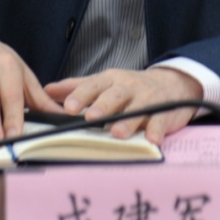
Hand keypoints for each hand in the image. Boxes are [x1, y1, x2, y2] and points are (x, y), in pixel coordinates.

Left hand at [44, 67, 202, 144]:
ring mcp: (148, 100)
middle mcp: (129, 88)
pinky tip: (152, 139)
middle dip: (103, 106)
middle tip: (91, 118)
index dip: (81, 96)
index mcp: (111, 81)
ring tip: (116, 133)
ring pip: (137, 109)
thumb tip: (47, 90)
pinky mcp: (164, 112)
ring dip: (127, 121)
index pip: (93, 85)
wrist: (172, 84)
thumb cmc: (132, 87)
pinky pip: (160, 121)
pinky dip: (156, 130)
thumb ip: (77, 87)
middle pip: (115, 95)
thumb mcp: (105, 82)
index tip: (68, 107)